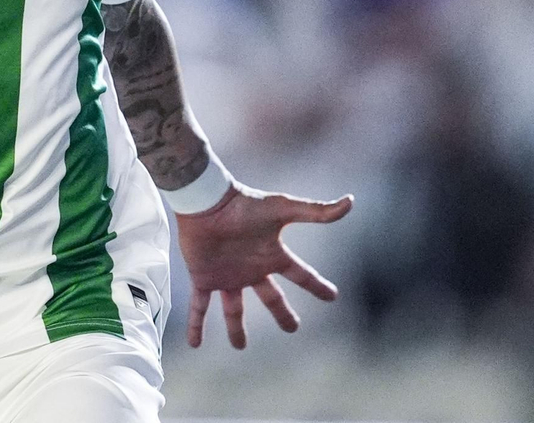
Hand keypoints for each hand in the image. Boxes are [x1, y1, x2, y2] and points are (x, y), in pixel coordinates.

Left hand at [176, 185, 352, 349]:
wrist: (204, 200)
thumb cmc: (242, 204)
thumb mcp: (282, 208)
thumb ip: (316, 211)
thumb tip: (350, 202)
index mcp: (271, 255)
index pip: (301, 275)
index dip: (317, 286)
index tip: (332, 296)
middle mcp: (251, 268)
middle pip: (271, 298)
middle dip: (281, 313)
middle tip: (292, 328)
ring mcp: (226, 275)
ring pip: (233, 308)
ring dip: (236, 328)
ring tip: (239, 347)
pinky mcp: (203, 278)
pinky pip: (200, 306)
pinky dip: (196, 325)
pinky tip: (195, 343)